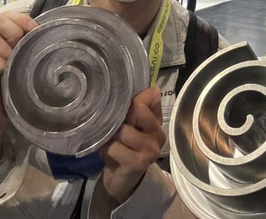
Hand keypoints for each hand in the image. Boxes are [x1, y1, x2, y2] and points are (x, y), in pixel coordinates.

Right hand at [0, 12, 37, 127]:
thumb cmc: (13, 88)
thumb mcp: (22, 62)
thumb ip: (27, 47)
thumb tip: (46, 33)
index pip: (3, 16)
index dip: (20, 19)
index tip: (35, 30)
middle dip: (13, 30)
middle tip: (20, 47)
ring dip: (7, 50)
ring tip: (12, 65)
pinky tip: (4, 73)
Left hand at [100, 87, 165, 203]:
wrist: (123, 179)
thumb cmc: (123, 146)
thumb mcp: (127, 125)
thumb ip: (129, 107)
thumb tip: (121, 87)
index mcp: (157, 119)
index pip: (152, 95)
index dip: (134, 98)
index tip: (123, 107)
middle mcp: (158, 132)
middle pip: (137, 109)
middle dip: (119, 116)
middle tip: (114, 127)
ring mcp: (151, 149)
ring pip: (123, 130)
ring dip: (110, 135)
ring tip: (109, 141)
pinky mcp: (139, 163)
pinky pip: (115, 147)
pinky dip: (106, 149)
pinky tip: (108, 153)